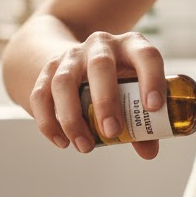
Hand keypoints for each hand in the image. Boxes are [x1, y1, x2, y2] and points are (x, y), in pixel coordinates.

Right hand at [28, 31, 165, 158]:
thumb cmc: (118, 80)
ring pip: (64, 82)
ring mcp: (71, 56)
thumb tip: (148, 151)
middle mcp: (100, 45)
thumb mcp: (135, 91)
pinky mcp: (48, 69)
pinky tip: (62, 141)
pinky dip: (49, 122)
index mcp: (130, 46)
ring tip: (85, 146)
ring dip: (73, 118)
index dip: (151, 79)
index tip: (153, 107)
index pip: (145, 55)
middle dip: (105, 101)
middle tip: (112, 132)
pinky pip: (41, 95)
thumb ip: (143, 121)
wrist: (80, 59)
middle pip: (100, 66)